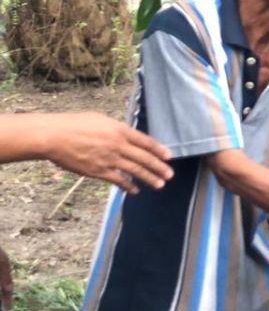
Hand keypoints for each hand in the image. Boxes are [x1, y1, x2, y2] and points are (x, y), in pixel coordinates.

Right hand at [35, 112, 172, 191]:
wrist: (55, 136)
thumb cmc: (75, 124)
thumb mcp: (101, 120)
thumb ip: (117, 129)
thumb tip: (128, 135)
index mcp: (120, 130)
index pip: (146, 141)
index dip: (159, 149)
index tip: (169, 156)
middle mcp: (118, 145)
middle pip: (144, 158)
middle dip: (159, 167)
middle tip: (170, 174)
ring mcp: (109, 159)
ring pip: (135, 170)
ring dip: (149, 178)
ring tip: (160, 184)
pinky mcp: (98, 171)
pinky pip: (118, 180)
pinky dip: (128, 186)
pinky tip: (135, 190)